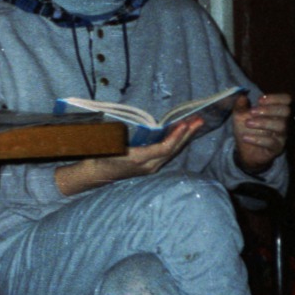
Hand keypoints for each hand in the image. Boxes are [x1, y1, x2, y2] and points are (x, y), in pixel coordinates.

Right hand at [55, 115, 203, 195]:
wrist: (96, 174)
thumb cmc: (100, 156)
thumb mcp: (109, 144)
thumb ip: (122, 137)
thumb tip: (137, 127)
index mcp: (138, 159)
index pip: (164, 148)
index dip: (175, 136)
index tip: (184, 124)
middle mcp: (148, 166)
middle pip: (172, 150)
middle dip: (186, 135)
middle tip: (199, 120)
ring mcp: (150, 167)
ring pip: (172, 152)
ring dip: (184, 138)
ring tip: (195, 124)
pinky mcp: (150, 166)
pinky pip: (166, 153)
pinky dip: (175, 142)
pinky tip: (181, 133)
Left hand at [232, 92, 290, 170]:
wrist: (245, 151)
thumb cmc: (247, 130)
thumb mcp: (240, 116)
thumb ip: (240, 106)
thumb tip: (241, 96)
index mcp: (276, 111)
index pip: (286, 100)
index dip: (275, 97)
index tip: (259, 100)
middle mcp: (282, 122)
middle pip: (286, 111)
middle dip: (269, 109)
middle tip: (252, 111)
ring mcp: (281, 136)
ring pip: (281, 126)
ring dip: (263, 122)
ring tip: (247, 123)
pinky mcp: (277, 148)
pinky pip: (272, 142)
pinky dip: (257, 139)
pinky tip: (245, 137)